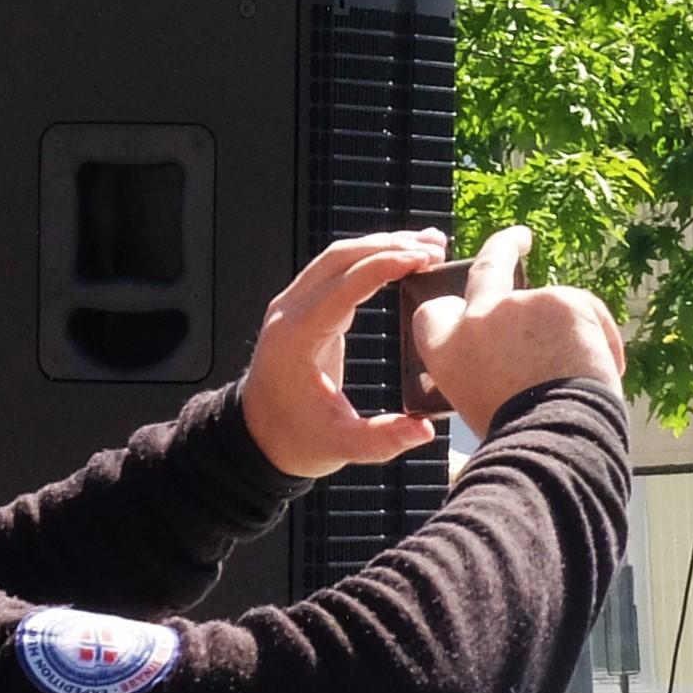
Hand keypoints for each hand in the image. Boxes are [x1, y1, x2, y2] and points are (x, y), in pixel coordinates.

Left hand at [244, 233, 452, 478]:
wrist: (258, 439)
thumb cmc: (294, 440)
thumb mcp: (340, 448)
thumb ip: (383, 439)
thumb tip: (425, 428)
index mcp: (295, 338)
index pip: (343, 286)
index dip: (385, 266)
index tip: (422, 259)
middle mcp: (289, 313)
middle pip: (339, 258)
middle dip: (389, 245)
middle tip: (434, 248)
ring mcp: (293, 306)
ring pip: (338, 257)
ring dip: (382, 245)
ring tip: (428, 246)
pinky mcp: (305, 309)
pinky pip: (337, 270)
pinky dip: (371, 258)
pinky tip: (403, 259)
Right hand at [411, 225, 625, 434]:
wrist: (553, 439)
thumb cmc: (519, 437)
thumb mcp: (477, 407)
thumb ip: (480, 376)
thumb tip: (499, 367)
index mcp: (445, 350)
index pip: (435, 312)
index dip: (452, 311)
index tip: (468, 309)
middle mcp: (475, 317)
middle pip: (489, 266)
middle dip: (504, 247)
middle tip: (519, 240)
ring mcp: (517, 303)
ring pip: (554, 304)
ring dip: (572, 331)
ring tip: (586, 372)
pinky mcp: (560, 300)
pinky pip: (587, 311)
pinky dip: (600, 338)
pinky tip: (605, 368)